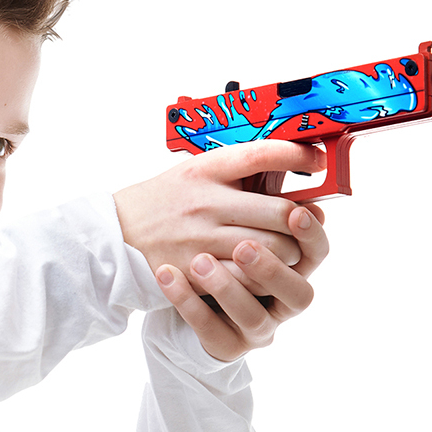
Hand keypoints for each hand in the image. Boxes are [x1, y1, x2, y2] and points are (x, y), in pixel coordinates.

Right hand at [114, 141, 326, 291]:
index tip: (317, 161)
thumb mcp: (193, 172)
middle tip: (302, 224)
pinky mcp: (196, 270)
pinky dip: (262, 276)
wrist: (114, 236)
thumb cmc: (159, 203)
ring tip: (284, 251)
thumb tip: (287, 164)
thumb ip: (235, 170)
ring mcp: (202, 238)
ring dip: (289, 253)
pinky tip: (259, 272)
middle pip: (282, 211)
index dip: (299, 154)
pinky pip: (248, 277)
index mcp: (206, 170)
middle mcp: (206, 201)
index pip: (263, 154)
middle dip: (302, 221)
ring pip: (273, 248)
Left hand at [154, 203, 328, 360]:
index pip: (317, 253)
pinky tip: (167, 275)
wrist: (185, 290)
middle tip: (244, 244)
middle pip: (296, 290)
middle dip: (269, 267)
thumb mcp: (239, 217)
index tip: (296, 213)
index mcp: (295, 266)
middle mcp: (283, 300)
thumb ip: (261, 199)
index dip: (311, 235)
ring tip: (201, 261)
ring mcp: (257, 326)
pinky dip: (186, 300)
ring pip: (251, 313)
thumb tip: (287, 160)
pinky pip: (207, 326)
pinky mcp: (226, 343)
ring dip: (226, 286)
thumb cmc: (218, 245)